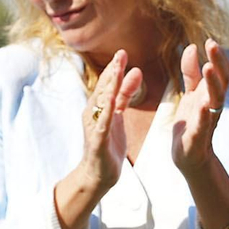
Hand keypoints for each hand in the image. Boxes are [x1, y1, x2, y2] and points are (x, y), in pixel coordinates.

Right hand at [53, 50, 142, 228]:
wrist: (98, 175)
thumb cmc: (108, 145)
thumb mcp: (118, 116)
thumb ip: (124, 95)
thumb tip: (135, 72)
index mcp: (99, 107)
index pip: (108, 84)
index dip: (115, 68)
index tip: (122, 53)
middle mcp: (93, 114)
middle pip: (104, 89)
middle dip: (112, 71)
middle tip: (121, 54)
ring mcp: (94, 127)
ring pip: (102, 103)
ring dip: (109, 86)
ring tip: (117, 71)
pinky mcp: (97, 142)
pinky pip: (102, 125)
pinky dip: (107, 112)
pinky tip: (112, 102)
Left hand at [171, 39, 228, 176]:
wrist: (189, 156)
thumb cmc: (192, 122)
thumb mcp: (190, 94)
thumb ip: (190, 72)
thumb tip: (191, 46)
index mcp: (212, 94)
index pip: (221, 72)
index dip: (218, 57)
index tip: (210, 40)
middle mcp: (214, 105)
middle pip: (222, 81)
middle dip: (218, 62)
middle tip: (213, 44)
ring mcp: (208, 120)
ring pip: (216, 100)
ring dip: (213, 84)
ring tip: (208, 68)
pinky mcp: (198, 137)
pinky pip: (203, 125)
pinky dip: (204, 115)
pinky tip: (202, 105)